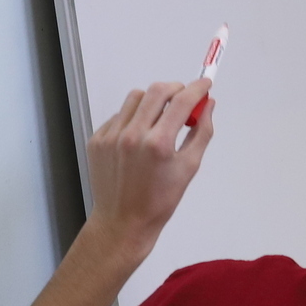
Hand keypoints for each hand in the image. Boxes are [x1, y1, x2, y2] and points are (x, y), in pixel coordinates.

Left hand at [84, 79, 213, 254]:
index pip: (182, 101)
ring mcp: (111, 136)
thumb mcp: (188, 168)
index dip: (197, 88)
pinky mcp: (97, 140)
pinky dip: (133, 118)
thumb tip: (208, 106)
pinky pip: (118, 116)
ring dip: (153, 101)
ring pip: (135, 98)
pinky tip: (139, 137)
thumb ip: (201, 132)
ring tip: (159, 120)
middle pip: (157, 91)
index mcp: (158, 144)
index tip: (204, 84)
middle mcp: (132, 136)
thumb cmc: (159, 201)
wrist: (123, 221)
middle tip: (184, 98)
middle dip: (175, 88)